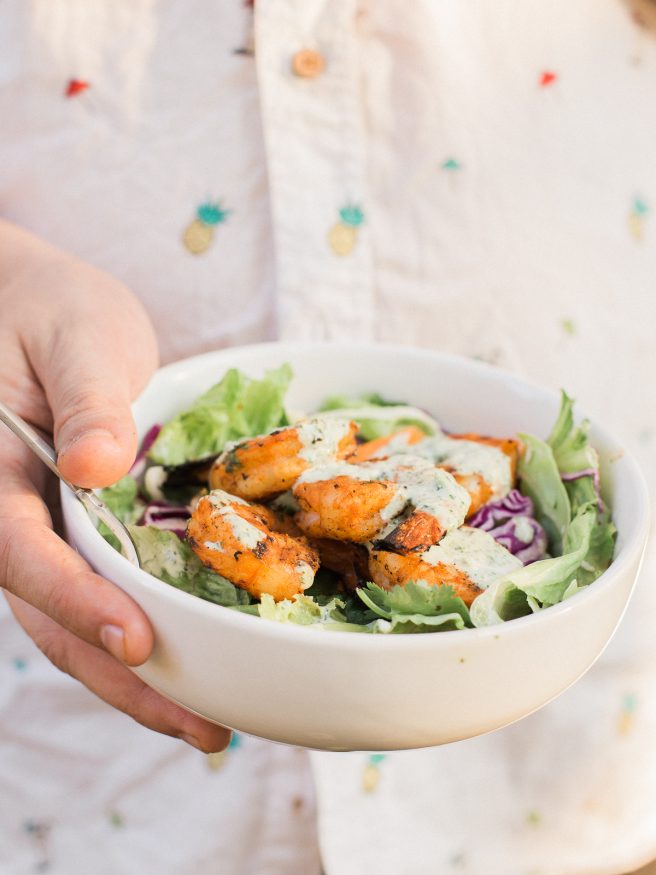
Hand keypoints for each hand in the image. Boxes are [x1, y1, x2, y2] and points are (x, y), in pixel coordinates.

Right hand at [0, 221, 228, 751]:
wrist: (32, 301)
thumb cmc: (45, 305)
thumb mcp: (75, 332)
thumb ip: (86, 398)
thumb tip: (95, 467)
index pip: (20, 551)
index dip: (75, 601)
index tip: (135, 641)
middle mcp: (10, 512)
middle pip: (49, 613)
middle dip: (118, 675)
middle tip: (200, 724)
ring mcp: (44, 524)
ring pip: (75, 616)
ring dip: (135, 675)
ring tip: (208, 721)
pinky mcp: (80, 523)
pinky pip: (103, 586)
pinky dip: (144, 627)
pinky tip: (193, 656)